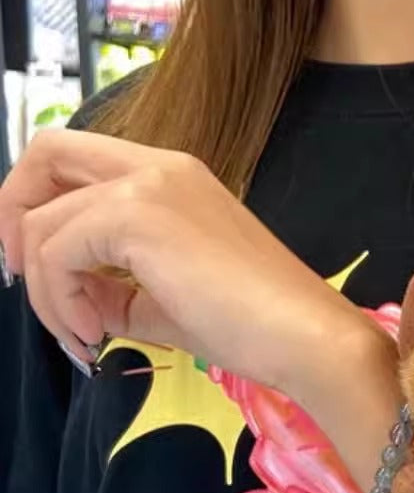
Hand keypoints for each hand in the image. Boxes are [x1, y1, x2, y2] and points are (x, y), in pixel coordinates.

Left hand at [0, 129, 380, 397]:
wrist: (306, 337)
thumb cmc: (258, 326)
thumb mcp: (169, 304)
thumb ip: (116, 292)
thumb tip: (73, 301)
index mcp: (173, 178)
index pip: (78, 161)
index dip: (40, 205)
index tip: (44, 268)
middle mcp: (157, 167)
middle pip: (45, 154)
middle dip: (12, 218)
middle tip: (22, 278)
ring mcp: (146, 186)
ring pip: (42, 223)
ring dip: (45, 290)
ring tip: (85, 337)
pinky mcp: (135, 217)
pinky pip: (56, 252)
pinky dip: (59, 300)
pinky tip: (96, 335)